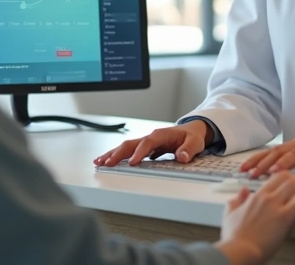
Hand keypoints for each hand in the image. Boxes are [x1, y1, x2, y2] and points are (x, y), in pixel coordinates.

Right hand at [94, 120, 212, 166]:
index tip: (133, 163)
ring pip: (126, 146)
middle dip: (118, 153)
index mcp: (161, 134)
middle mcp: (151, 137)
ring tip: (100, 162)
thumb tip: (182, 156)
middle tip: (107, 163)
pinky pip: (128, 151)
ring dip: (113, 154)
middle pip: (131, 144)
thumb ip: (189, 149)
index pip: (148, 143)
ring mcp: (145, 142)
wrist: (191, 131)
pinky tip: (106, 162)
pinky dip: (116, 156)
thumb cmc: (191, 136)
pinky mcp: (143, 147)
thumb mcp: (195, 142)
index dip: (139, 152)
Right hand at [215, 173, 294, 264]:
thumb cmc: (235, 238)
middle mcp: (266, 197)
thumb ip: (236, 201)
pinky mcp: (284, 216)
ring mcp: (276, 205)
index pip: (273, 178)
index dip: (284, 177)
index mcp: (255, 196)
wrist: (239, 251)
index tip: (290, 179)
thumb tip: (243, 191)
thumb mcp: (230, 214)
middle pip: (286, 177)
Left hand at [241, 128, 294, 178]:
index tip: (242, 168)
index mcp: (294, 144)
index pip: (271, 151)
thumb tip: (268, 170)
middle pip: (279, 152)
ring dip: (283, 163)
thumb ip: (290, 159)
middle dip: (264, 163)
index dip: (256, 159)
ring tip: (273, 172)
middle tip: (251, 174)